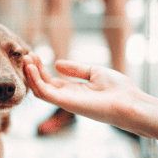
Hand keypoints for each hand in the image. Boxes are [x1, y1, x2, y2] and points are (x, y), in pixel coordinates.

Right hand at [23, 53, 141, 128]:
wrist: (131, 102)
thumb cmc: (119, 90)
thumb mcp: (95, 72)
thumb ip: (76, 69)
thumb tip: (57, 64)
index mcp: (74, 91)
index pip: (50, 81)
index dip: (40, 68)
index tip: (34, 54)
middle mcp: (67, 98)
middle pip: (42, 85)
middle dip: (33, 70)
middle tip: (27, 55)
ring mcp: (66, 101)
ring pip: (39, 90)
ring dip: (31, 74)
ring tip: (27, 59)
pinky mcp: (66, 103)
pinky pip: (45, 93)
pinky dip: (35, 80)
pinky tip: (32, 67)